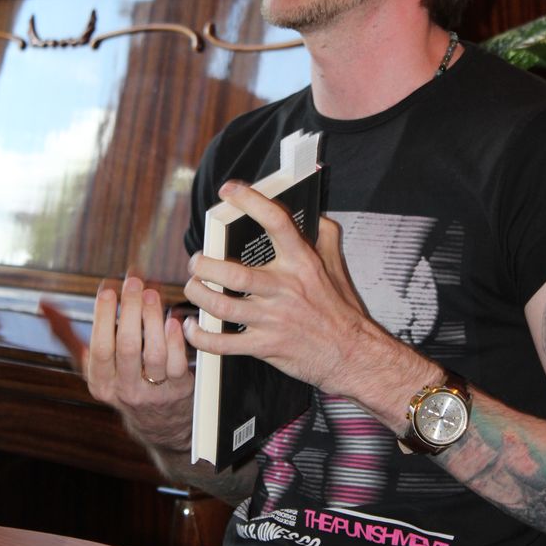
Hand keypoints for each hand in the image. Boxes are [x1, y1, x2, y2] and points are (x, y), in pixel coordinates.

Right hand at [42, 278, 193, 451]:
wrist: (158, 422)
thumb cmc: (121, 381)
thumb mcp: (93, 365)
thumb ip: (68, 335)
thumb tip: (44, 305)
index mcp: (100, 382)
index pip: (99, 348)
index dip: (103, 317)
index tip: (107, 289)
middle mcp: (125, 389)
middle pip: (127, 347)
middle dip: (130, 309)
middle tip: (133, 282)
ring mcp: (154, 391)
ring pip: (154, 353)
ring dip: (153, 319)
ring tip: (152, 293)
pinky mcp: (179, 389)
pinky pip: (178, 363)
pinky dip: (176, 339)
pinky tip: (173, 319)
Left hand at [183, 182, 384, 397]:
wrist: (352, 354)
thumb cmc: (341, 310)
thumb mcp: (336, 266)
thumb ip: (324, 236)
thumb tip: (313, 214)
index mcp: (302, 263)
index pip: (276, 222)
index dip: (250, 201)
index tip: (229, 190)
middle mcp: (285, 289)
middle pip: (234, 275)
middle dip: (204, 265)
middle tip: (196, 260)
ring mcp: (273, 319)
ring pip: (222, 307)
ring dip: (198, 295)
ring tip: (193, 286)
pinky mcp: (265, 346)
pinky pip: (223, 344)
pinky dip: (201, 336)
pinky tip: (193, 327)